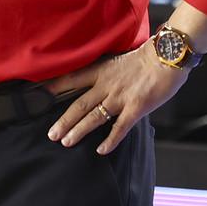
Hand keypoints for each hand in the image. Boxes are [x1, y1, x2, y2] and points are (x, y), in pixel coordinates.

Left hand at [39, 41, 189, 153]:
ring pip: (94, 117)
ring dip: (78, 130)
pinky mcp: (135, 108)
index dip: (54, 87)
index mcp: (101, 70)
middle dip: (63, 120)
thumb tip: (100, 85)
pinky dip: (109, 140)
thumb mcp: (120, 60)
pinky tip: (100, 150)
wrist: (168, 55)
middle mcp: (106, 84)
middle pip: (79, 104)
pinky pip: (119, 127)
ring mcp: (120, 97)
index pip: (71, 78)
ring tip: (65, 142)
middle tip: (51, 134)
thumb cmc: (148, 56)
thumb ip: (108, 73)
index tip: (39, 96)